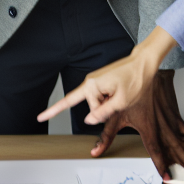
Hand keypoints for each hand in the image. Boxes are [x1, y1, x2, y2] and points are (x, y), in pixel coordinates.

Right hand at [39, 27, 175, 126]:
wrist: (143, 64)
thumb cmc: (135, 79)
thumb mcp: (122, 101)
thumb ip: (103, 113)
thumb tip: (89, 120)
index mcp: (92, 86)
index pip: (69, 101)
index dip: (53, 111)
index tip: (40, 117)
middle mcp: (89, 82)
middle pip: (91, 107)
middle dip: (104, 109)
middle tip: (120, 99)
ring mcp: (94, 81)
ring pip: (96, 103)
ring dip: (108, 104)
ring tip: (122, 94)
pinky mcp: (100, 82)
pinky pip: (100, 97)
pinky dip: (109, 100)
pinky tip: (119, 93)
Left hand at [89, 70, 183, 177]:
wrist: (147, 73)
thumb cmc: (130, 93)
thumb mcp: (115, 115)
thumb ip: (106, 136)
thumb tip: (95, 151)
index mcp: (148, 129)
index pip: (155, 151)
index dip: (161, 165)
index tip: (167, 176)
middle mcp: (162, 128)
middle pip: (175, 150)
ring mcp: (171, 122)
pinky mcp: (176, 116)